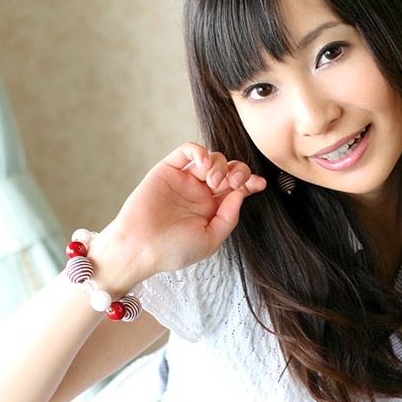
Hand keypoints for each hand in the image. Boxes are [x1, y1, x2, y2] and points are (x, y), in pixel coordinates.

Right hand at [111, 142, 266, 277]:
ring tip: (214, 181)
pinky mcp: (168, 170)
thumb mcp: (211, 239)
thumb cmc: (173, 250)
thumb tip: (241, 193)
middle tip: (235, 181)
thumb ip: (229, 217)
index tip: (260, 183)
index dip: (250, 183)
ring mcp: (184, 180)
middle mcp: (200, 193)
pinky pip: (187, 151)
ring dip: (220, 164)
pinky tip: (204, 163)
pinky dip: (200, 151)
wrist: (141, 247)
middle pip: (228, 171)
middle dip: (239, 171)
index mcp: (212, 210)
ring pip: (212, 158)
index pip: (236, 190)